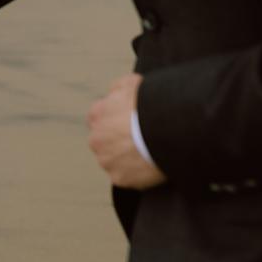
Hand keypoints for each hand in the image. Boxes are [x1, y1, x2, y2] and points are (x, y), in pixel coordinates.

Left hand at [87, 73, 165, 189]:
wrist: (165, 132)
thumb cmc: (150, 106)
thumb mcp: (133, 84)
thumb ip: (118, 88)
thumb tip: (114, 93)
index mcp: (96, 115)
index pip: (99, 120)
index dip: (115, 122)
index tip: (128, 125)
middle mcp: (95, 139)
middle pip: (104, 142)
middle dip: (118, 142)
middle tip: (139, 141)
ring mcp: (106, 160)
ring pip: (113, 161)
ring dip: (126, 159)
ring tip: (147, 154)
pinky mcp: (119, 178)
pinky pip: (126, 177)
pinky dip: (136, 174)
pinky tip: (150, 166)